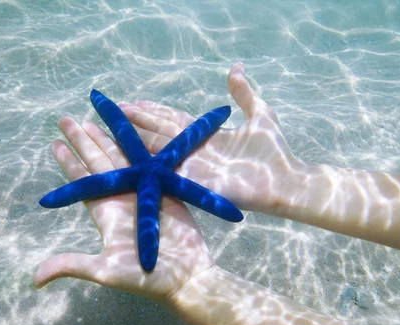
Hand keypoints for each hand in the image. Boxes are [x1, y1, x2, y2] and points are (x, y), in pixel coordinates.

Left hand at [34, 117, 213, 302]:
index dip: (68, 162)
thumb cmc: (146, 278)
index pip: (81, 182)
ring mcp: (144, 194)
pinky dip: (140, 147)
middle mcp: (121, 200)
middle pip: (97, 163)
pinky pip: (149, 163)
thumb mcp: (105, 272)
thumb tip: (34, 281)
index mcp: (105, 214)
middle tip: (67, 119)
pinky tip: (132, 132)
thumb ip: (71, 266)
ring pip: (121, 159)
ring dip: (107, 140)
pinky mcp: (165, 192)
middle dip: (82, 141)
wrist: (186, 277)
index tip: (54, 143)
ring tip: (94, 119)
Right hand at [117, 62, 296, 212]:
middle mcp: (195, 149)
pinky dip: (146, 160)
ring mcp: (191, 166)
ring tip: (114, 122)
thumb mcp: (260, 113)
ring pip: (157, 146)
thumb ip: (243, 93)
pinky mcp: (192, 181)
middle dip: (137, 119)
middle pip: (160, 130)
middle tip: (114, 109)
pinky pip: (165, 169)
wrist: (285, 181)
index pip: (175, 119)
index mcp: (208, 134)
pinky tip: (127, 150)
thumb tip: (235, 68)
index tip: (135, 101)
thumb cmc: (275, 152)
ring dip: (135, 135)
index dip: (155, 110)